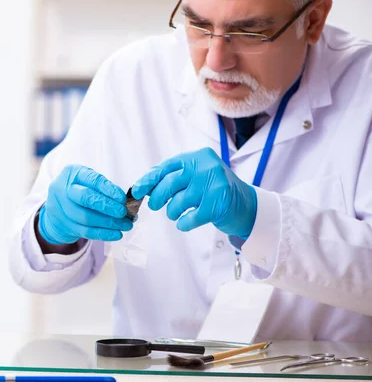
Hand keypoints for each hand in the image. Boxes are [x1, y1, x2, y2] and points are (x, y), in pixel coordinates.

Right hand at [38, 165, 133, 244]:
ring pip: (87, 218)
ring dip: (109, 223)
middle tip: (124, 212)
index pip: (92, 180)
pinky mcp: (66, 225)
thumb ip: (104, 188)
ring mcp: (62, 209)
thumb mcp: (87, 181)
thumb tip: (127, 202)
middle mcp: (63, 189)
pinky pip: (86, 232)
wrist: (57, 207)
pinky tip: (117, 234)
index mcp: (72, 173)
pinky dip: (104, 234)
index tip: (123, 198)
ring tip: (126, 225)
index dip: (109, 189)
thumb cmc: (79, 190)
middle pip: (86, 198)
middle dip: (107, 206)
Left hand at [131, 147, 256, 239]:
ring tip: (176, 213)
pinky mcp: (218, 205)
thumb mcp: (195, 176)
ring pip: (177, 203)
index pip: (166, 167)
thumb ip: (173, 177)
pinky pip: (189, 219)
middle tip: (154, 206)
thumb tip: (142, 187)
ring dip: (172, 212)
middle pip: (169, 184)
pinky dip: (183, 224)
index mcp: (198, 157)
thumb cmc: (212, 190)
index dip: (149, 179)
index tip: (136, 191)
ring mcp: (214, 185)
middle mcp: (207, 167)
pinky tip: (185, 222)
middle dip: (157, 198)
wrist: (245, 205)